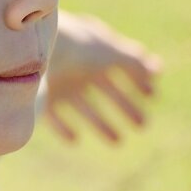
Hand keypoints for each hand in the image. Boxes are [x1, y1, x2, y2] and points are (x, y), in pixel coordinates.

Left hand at [39, 11, 163, 144]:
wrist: (32, 53)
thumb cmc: (73, 48)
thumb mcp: (108, 54)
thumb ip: (133, 62)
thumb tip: (159, 68)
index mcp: (92, 50)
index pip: (120, 66)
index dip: (138, 81)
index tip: (154, 97)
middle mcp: (75, 67)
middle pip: (105, 90)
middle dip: (125, 106)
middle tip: (143, 125)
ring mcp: (57, 83)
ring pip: (84, 106)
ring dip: (101, 123)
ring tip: (118, 142)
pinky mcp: (40, 98)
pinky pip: (54, 116)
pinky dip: (64, 128)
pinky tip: (74, 140)